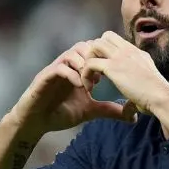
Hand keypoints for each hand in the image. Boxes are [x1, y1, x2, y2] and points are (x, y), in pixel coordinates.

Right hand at [13, 41, 135, 132]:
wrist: (36, 123)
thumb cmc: (60, 114)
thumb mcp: (90, 111)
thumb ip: (109, 110)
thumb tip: (132, 116)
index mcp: (78, 69)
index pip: (93, 51)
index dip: (105, 58)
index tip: (113, 74)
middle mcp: (67, 65)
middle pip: (84, 46)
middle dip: (96, 58)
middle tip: (104, 75)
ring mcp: (55, 69)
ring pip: (71, 53)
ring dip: (84, 64)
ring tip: (92, 82)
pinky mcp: (44, 77)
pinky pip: (58, 68)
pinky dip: (71, 74)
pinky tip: (80, 86)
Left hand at [84, 31, 168, 114]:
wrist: (161, 97)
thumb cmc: (157, 96)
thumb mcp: (147, 85)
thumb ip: (136, 90)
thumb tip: (131, 108)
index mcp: (137, 53)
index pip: (116, 41)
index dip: (106, 52)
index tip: (104, 69)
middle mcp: (128, 51)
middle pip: (104, 37)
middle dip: (95, 52)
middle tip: (94, 70)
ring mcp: (120, 57)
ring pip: (95, 45)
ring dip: (89, 59)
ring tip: (90, 77)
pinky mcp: (113, 67)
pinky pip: (90, 63)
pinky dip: (85, 74)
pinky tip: (88, 86)